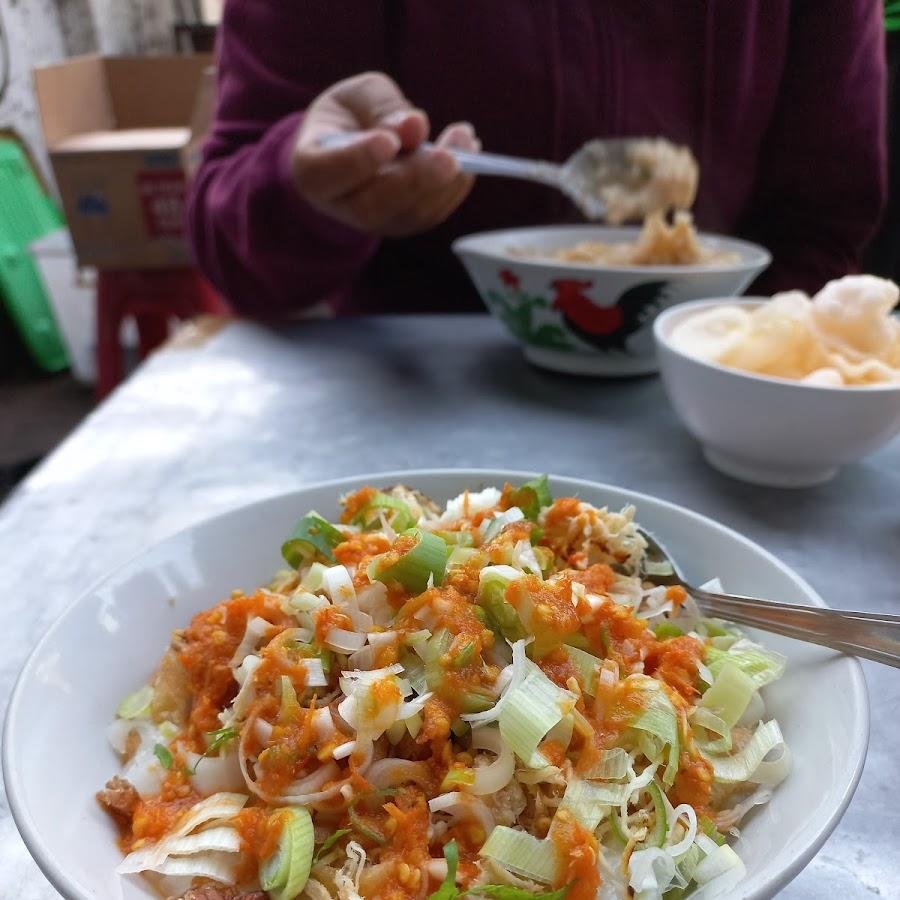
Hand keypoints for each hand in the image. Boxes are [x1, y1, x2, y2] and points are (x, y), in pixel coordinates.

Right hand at [292, 72, 477, 236]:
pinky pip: (430, 214)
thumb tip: (414, 127)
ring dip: (444, 181)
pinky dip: (455, 186)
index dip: (358, 160)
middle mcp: (340, 206)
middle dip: (415, 179)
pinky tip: (470, 153)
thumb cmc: (349, 117)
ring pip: (408, 214)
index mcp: (312, 169)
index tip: (388, 141)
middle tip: (448, 155)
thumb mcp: (356, 95)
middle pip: (374, 205)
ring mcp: (373, 222)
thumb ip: (381, 106)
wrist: (352, 147)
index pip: (329, 173)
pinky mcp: (403, 225)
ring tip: (466, 140)